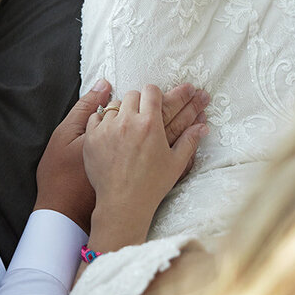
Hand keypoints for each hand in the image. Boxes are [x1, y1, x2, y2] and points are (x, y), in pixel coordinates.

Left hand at [35, 81, 209, 231]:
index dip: (154, 95)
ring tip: (126, 126)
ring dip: (121, 111)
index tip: (155, 102)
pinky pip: (95, 117)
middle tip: (141, 115)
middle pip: (132, 94)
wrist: (123, 203)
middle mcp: (127, 122)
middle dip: (138, 102)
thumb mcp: (176, 163)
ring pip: (113, 105)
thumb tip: (203, 127)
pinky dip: (102, 121)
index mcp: (150, 124)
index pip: (151, 91)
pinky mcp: (91, 138)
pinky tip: (110, 132)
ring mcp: (107, 129)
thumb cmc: (151, 185)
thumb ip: (189, 140)